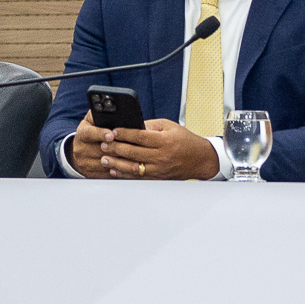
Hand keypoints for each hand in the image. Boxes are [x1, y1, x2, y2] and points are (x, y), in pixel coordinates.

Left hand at [101, 119, 221, 181]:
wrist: (200, 159)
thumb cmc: (185, 141)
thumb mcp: (169, 126)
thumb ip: (150, 126)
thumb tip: (131, 125)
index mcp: (164, 141)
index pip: (140, 136)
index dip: (124, 134)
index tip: (112, 131)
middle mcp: (161, 156)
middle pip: (133, 152)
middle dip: (116, 148)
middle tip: (103, 145)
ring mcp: (159, 169)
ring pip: (133, 167)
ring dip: (116, 164)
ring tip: (104, 159)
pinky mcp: (158, 178)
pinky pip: (138, 177)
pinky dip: (125, 174)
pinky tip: (115, 170)